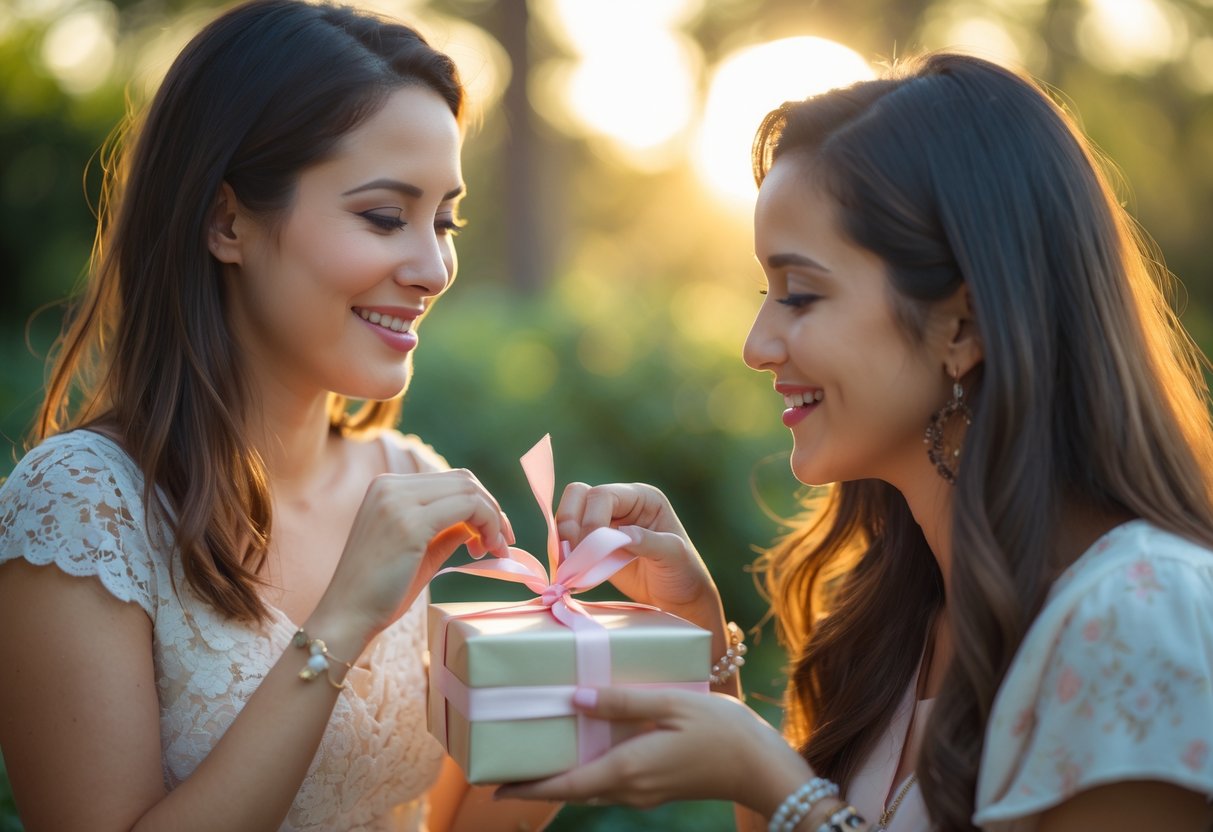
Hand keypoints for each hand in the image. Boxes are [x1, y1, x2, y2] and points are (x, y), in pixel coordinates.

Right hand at [315, 469, 513, 643]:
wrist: (347, 617)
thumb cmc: (381, 591)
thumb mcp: (420, 550)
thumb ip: (448, 529)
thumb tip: (480, 522)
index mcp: (387, 487)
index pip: (450, 480)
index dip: (480, 505)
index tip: (491, 537)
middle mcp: (390, 486)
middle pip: (463, 480)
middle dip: (492, 510)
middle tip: (501, 544)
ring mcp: (398, 501)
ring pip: (469, 491)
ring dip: (492, 519)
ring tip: (493, 551)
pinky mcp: (410, 523)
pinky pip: (468, 508)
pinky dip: (487, 525)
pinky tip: (483, 552)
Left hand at [493, 686, 811, 812]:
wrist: (763, 767)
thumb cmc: (721, 730)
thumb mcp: (671, 704)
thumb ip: (623, 702)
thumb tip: (574, 699)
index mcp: (628, 770)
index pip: (565, 785)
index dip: (528, 789)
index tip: (494, 788)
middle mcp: (631, 788)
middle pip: (573, 791)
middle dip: (539, 783)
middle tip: (506, 766)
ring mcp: (646, 792)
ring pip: (593, 788)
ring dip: (564, 778)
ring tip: (538, 756)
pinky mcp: (658, 787)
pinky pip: (613, 783)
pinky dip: (590, 771)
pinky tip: (588, 746)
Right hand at [555, 482, 720, 620]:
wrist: (678, 598)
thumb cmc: (684, 573)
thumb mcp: (674, 555)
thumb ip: (649, 542)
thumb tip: (621, 535)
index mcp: (642, 498)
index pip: (602, 495)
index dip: (590, 520)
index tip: (590, 552)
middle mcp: (620, 504)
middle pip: (578, 496)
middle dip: (569, 525)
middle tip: (570, 558)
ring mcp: (604, 522)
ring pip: (567, 515)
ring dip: (561, 540)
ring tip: (567, 569)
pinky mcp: (592, 544)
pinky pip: (567, 539)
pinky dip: (562, 554)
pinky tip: (567, 574)